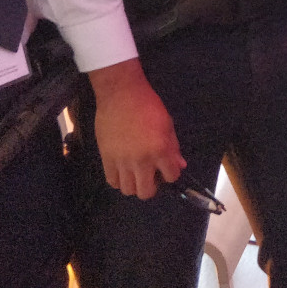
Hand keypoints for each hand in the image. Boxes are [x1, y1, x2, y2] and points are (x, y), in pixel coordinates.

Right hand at [87, 59, 185, 199]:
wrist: (121, 94)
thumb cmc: (148, 105)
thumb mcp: (167, 124)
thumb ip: (173, 148)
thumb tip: (179, 165)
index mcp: (160, 150)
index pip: (171, 177)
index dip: (171, 173)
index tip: (167, 168)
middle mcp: (142, 160)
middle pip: (146, 192)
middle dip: (153, 186)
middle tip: (152, 175)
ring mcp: (122, 161)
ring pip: (128, 190)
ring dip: (134, 184)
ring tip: (136, 173)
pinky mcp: (106, 159)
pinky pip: (112, 182)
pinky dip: (119, 180)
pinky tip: (123, 170)